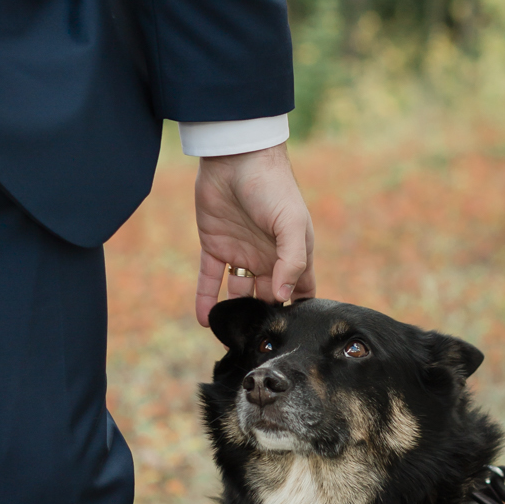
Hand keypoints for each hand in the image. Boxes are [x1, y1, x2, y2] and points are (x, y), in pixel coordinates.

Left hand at [194, 144, 315, 326]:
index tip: (291, 337)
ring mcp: (241, 253)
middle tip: (255, 345)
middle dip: (263, 319)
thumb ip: (292, 261)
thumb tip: (282, 298)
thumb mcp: (292, 224)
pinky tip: (204, 320)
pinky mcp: (214, 246)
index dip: (297, 313)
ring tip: (230, 339)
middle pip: (267, 298)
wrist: (236, 158)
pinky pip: (210, 279)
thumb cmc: (273, 188)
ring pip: (238, 293)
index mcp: (293, 254)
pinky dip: (206, 299)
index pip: (300, 292)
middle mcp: (268, 258)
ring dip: (234, 314)